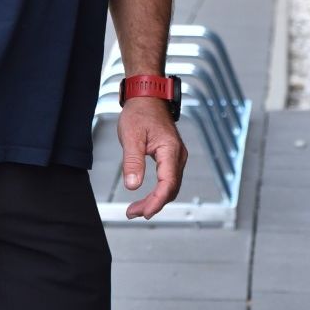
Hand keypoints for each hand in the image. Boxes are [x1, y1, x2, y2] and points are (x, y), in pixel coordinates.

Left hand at [118, 97, 187, 218]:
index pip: (168, 184)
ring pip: (170, 186)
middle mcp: (178, 155)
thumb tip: (133, 185)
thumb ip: (132, 161)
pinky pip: (168, 179)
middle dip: (153, 204)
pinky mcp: (171, 156)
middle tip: (133, 213)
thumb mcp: (131, 136)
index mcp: (170, 150)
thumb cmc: (140, 111)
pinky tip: (147, 197)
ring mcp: (176, 156)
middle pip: (170, 189)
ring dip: (155, 200)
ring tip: (136, 209)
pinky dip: (158, 191)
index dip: (156, 201)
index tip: (143, 212)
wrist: (147, 96)